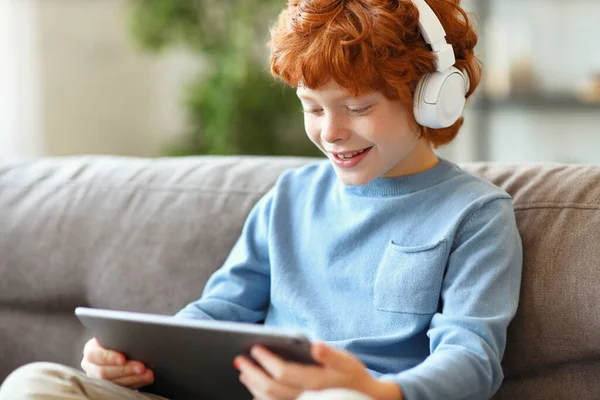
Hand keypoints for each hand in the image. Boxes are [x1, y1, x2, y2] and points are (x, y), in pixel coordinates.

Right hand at [80, 338, 153, 388]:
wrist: (118, 346)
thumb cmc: (118, 337)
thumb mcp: (114, 334)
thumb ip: (118, 335)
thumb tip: (132, 333)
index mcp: (90, 350)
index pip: (94, 354)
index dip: (109, 357)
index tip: (123, 359)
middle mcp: (91, 366)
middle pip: (104, 372)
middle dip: (125, 370)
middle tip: (142, 367)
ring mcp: (98, 378)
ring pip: (113, 383)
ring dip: (133, 378)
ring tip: (148, 374)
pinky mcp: (109, 386)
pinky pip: (121, 388)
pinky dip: (136, 383)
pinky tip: (146, 378)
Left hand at [233, 341, 402, 399]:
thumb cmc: (355, 377)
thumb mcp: (347, 361)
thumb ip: (330, 354)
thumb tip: (315, 346)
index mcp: (315, 382)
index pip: (282, 372)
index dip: (266, 360)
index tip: (254, 348)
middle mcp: (306, 398)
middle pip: (270, 388)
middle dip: (253, 373)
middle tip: (240, 360)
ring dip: (254, 386)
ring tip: (244, 373)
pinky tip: (256, 392)